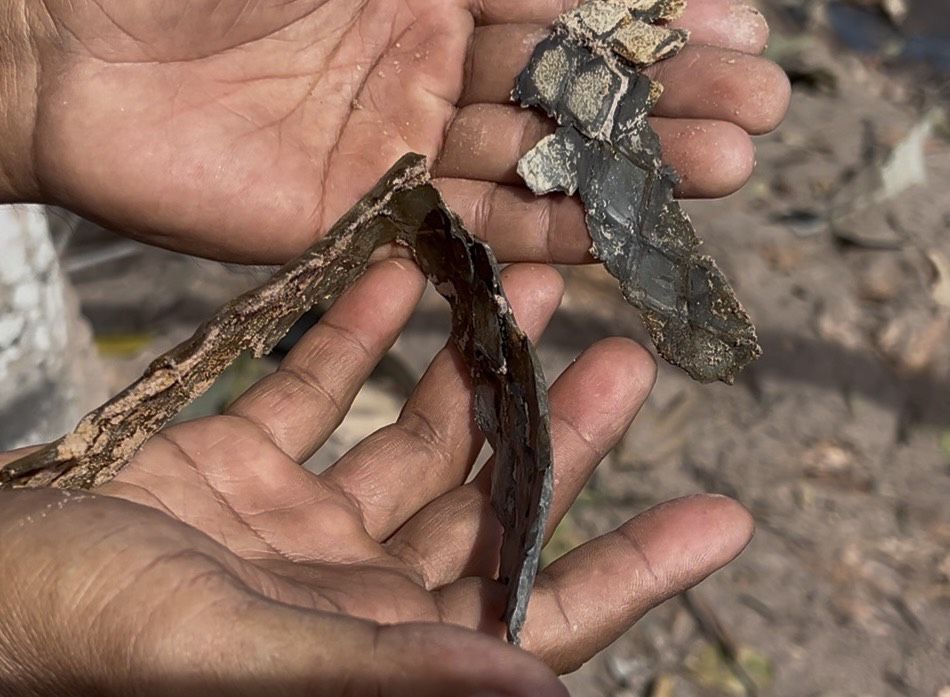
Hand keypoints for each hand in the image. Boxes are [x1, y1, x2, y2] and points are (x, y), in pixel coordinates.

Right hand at [0, 261, 752, 695]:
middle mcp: (353, 592)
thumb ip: (381, 665)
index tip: (723, 518)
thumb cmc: (77, 642)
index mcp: (378, 652)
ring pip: (415, 438)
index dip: (632, 572)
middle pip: (489, 507)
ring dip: (473, 371)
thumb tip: (533, 685)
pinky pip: (319, 391)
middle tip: (632, 364)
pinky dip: (360, 337)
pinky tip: (406, 281)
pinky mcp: (241, 463)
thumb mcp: (232, 653)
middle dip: (562, 437)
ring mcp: (298, 523)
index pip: (535, 616)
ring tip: (538, 296)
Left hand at [5, 0, 788, 261]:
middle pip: (569, 86)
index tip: (738, 28)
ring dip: (623, 171)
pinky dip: (538, 236)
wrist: (68, 43)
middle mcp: (433, 58)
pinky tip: (610, 239)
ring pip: (536, 162)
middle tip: (757, 112)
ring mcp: (405, 144)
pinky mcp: (369, 219)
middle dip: (664, 97)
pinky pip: (469, 230)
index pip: (569, 0)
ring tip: (720, 172)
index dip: (653, 16)